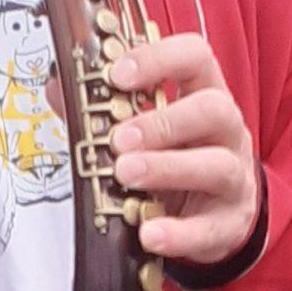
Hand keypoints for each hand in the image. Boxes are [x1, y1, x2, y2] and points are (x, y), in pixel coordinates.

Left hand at [106, 32, 260, 267]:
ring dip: (167, 169)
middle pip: (213, 110)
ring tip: (126, 175)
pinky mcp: (229, 223)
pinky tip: (149, 232)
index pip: (195, 58)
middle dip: (163, 122)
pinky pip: (208, 227)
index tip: (118, 75)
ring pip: (216, 166)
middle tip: (118, 139)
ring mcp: (234, 177)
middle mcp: (226, 131)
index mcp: (204, 94)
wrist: (217, 212)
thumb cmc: (179, 156)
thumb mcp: (148, 127)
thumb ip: (104, 108)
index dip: (159, 59)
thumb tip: (58, 87)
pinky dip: (178, 232)